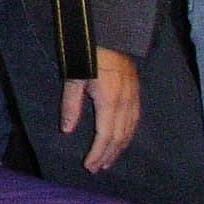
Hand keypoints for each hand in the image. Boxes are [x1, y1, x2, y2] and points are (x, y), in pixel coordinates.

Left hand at [62, 49, 140, 172]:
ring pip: (129, 131)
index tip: (89, 165)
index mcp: (109, 101)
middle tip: (97, 168)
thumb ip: (71, 106)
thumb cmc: (89, 55)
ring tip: (108, 160)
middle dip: (108, 155)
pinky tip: (122, 140)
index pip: (105, 136)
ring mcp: (133, 98)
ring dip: (119, 149)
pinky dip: (128, 135)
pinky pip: (135, 121)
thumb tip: (67, 130)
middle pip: (119, 137)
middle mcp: (125, 103)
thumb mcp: (74, 78)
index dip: (97, 153)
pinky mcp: (136, 93)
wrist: (112, 35)